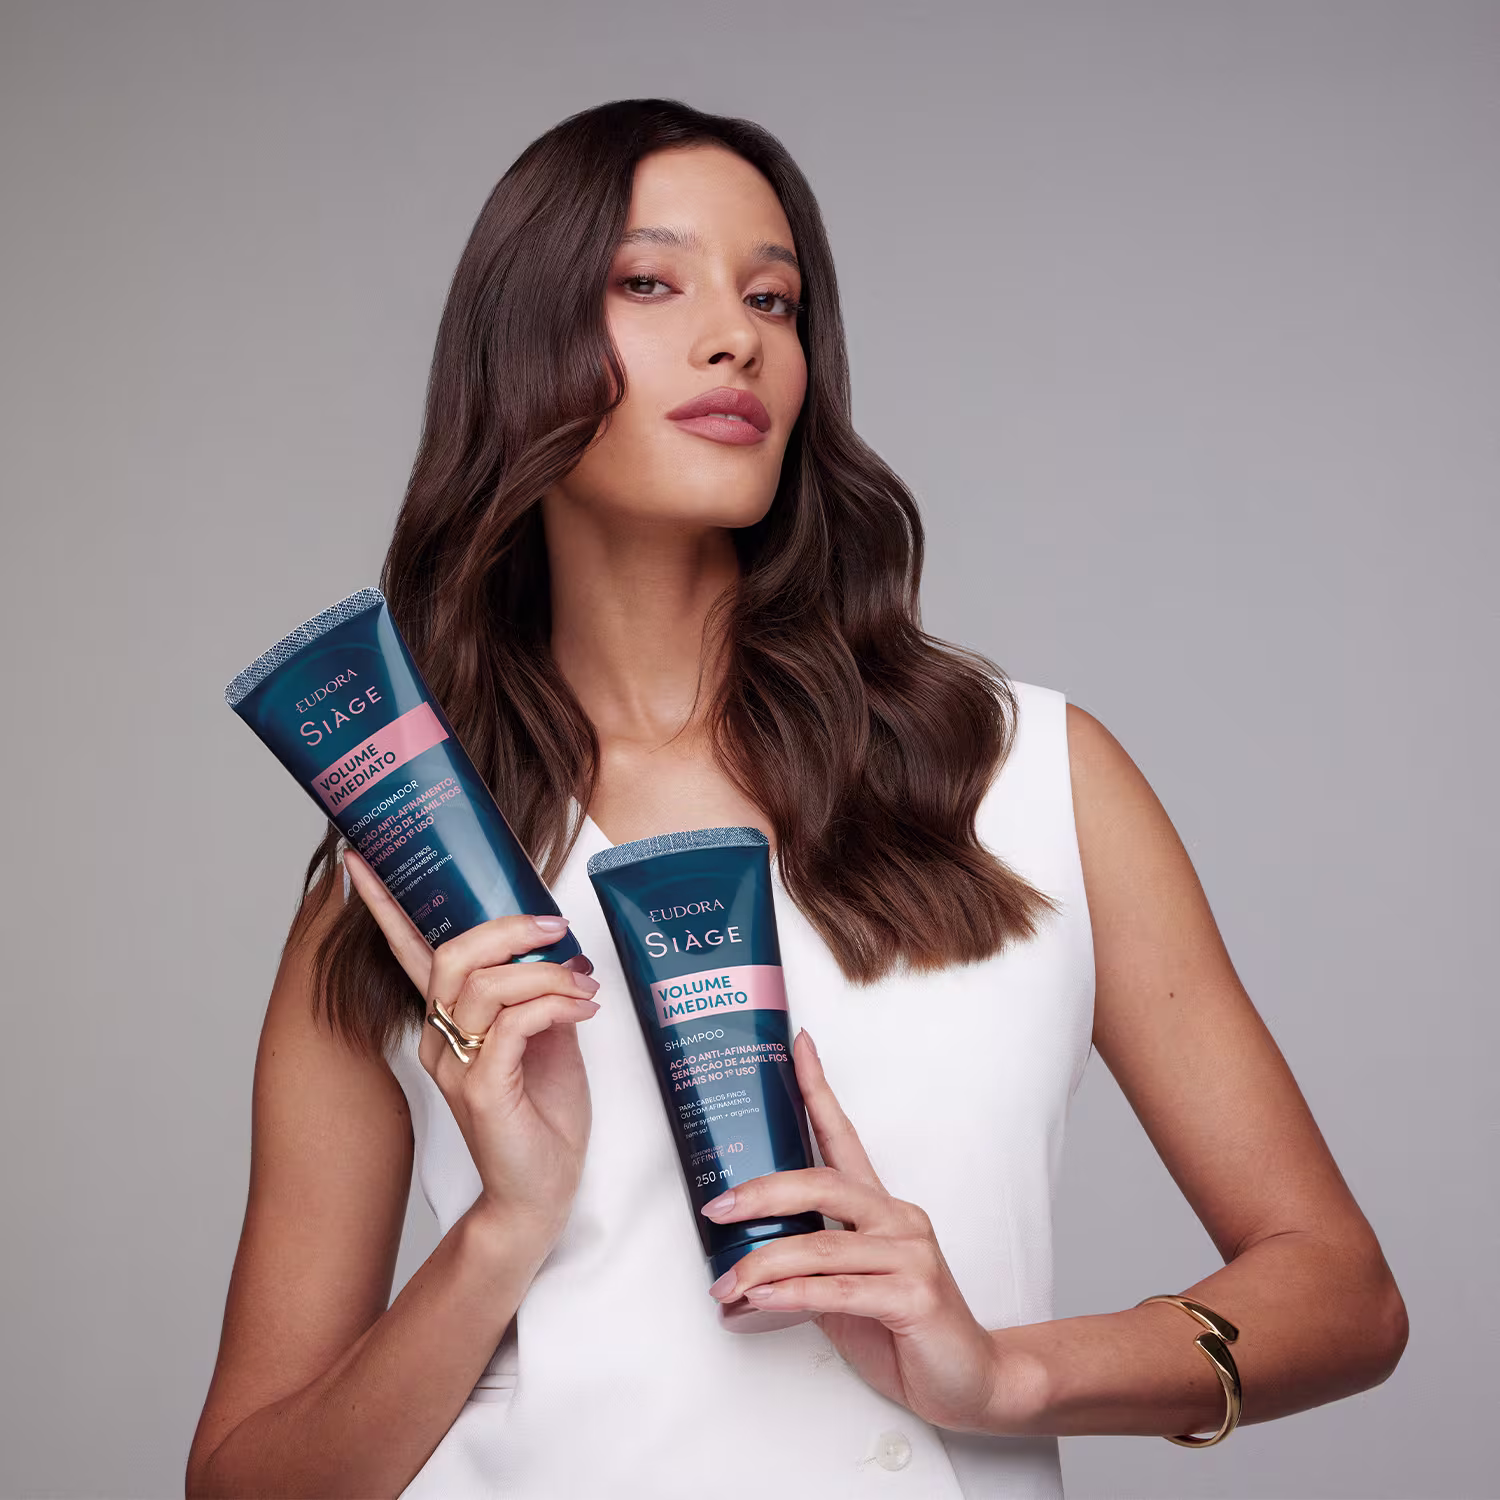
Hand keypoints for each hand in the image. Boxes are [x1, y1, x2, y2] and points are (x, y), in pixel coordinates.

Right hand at [342, 848, 600, 1245]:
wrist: (541, 1190)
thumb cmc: (542, 1112)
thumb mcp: (545, 1036)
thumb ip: (538, 991)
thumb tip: (556, 948)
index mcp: (447, 1021)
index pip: (410, 952)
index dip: (386, 905)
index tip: (361, 858)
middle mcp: (439, 1039)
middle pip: (453, 955)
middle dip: (507, 929)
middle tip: (555, 928)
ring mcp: (456, 1066)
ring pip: (485, 985)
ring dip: (545, 972)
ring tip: (584, 985)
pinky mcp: (482, 1091)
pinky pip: (513, 1023)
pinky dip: (555, 1004)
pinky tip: (583, 1009)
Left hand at [700, 1029, 1011, 1434]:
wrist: (972, 1380)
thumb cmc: (904, 1332)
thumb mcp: (846, 1292)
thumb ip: (807, 1270)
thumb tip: (741, 1271)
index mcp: (880, 1208)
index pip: (844, 1136)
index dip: (818, 1088)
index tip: (798, 1044)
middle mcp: (898, 1218)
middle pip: (821, 1182)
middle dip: (761, 1192)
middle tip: (716, 1209)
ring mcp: (910, 1253)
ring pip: (820, 1243)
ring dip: (762, 1264)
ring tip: (726, 1283)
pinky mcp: (915, 1295)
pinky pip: (838, 1289)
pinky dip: (791, 1294)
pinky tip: (762, 1300)